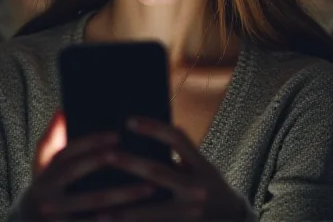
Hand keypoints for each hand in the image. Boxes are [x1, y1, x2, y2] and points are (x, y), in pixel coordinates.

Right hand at [19, 111, 155, 220]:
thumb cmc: (46, 194)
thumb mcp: (42, 170)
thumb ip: (52, 141)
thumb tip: (62, 111)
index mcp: (44, 176)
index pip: (67, 152)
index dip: (91, 142)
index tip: (116, 135)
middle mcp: (46, 196)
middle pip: (77, 174)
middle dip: (105, 163)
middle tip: (134, 156)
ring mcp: (56, 219)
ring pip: (94, 203)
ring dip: (123, 195)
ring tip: (149, 188)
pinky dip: (118, 219)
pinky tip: (141, 216)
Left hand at [92, 117, 248, 221]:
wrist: (234, 217)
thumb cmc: (209, 184)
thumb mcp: (202, 165)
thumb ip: (180, 152)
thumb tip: (144, 132)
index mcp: (201, 165)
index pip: (176, 139)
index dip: (153, 128)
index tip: (129, 121)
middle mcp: (197, 188)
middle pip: (158, 172)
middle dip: (130, 163)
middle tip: (106, 155)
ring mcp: (190, 213)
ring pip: (151, 211)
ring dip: (124, 209)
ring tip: (98, 207)